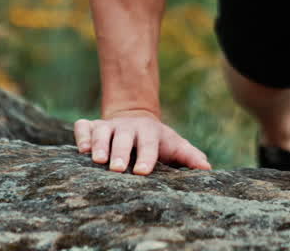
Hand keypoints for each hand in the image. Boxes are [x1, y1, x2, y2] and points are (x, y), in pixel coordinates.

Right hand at [74, 111, 211, 175]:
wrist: (135, 117)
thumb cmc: (157, 140)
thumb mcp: (175, 145)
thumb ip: (190, 156)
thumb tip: (207, 168)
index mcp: (149, 132)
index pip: (149, 143)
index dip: (146, 156)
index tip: (142, 172)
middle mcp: (127, 127)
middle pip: (123, 137)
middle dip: (119, 151)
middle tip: (116, 168)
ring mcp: (108, 125)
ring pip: (102, 131)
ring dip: (99, 144)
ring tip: (97, 160)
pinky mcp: (92, 126)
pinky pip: (83, 127)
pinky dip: (81, 135)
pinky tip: (81, 149)